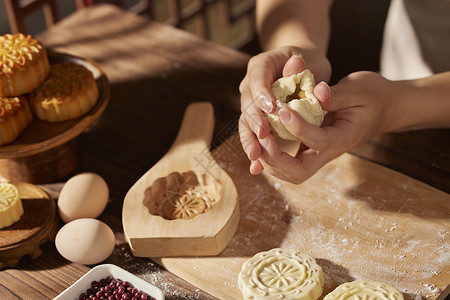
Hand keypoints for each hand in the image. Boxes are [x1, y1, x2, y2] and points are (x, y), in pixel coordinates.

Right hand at [238, 46, 330, 174]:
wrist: (300, 67)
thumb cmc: (307, 62)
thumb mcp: (308, 60)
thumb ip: (301, 66)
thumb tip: (297, 63)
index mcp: (260, 65)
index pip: (256, 79)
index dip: (262, 94)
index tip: (271, 108)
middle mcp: (250, 84)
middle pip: (247, 104)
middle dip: (255, 121)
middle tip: (264, 134)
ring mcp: (250, 102)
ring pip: (246, 122)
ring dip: (250, 140)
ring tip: (255, 156)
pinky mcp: (256, 118)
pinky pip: (253, 134)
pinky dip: (255, 149)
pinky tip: (256, 168)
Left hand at [256, 71, 397, 183]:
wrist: (384, 108)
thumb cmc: (373, 96)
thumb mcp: (359, 88)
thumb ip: (337, 94)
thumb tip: (316, 91)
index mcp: (343, 138)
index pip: (318, 141)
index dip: (298, 128)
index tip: (283, 110)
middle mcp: (329, 152)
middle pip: (298, 172)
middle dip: (276, 159)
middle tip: (262, 138)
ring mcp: (319, 154)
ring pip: (291, 172)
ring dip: (270, 161)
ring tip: (258, 138)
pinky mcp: (310, 149)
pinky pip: (288, 162)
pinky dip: (271, 156)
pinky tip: (261, 138)